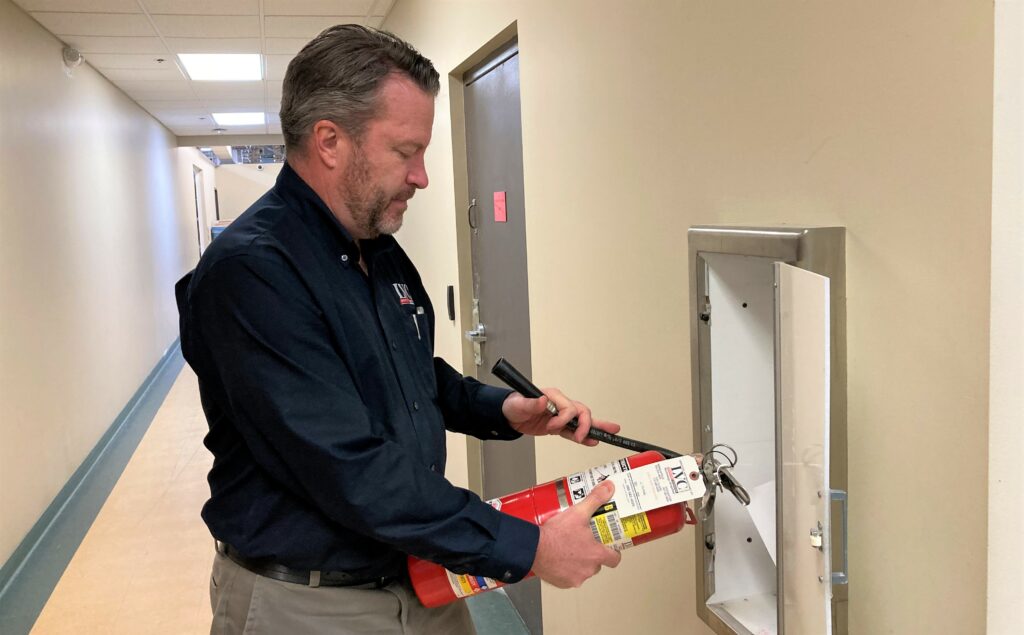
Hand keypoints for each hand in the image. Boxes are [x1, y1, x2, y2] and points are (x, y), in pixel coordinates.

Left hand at [501, 389, 620, 444]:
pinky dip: (584, 436)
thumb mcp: (518, 403)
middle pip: (581, 411)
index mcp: (552, 396)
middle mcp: (560, 404)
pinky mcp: (559, 425)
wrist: (508, 415)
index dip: (563, 419)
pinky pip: (574, 431)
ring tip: (611, 432)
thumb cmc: (513, 405)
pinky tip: (593, 440)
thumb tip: (542, 400)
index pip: (568, 407)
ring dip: (596, 426)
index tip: (552, 427)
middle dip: (585, 424)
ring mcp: (561, 415)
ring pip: (583, 420)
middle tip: (583, 437)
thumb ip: (530, 403)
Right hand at [531, 480, 621, 587]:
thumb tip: (608, 488)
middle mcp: (588, 569)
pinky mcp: (562, 583)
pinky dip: (566, 570)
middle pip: (597, 564)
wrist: (532, 548)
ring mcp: (575, 578)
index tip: (609, 546)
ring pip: (583, 571)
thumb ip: (595, 499)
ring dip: (579, 562)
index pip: (614, 559)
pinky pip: (569, 578)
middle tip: (584, 542)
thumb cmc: (555, 534)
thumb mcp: (578, 512)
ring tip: (569, 548)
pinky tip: (559, 558)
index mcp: (596, 554)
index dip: (613, 552)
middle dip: (592, 554)